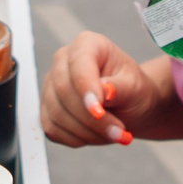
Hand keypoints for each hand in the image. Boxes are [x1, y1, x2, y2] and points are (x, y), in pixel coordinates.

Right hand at [41, 32, 158, 147]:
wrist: (129, 105)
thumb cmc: (132, 89)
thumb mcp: (135, 87)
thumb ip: (119, 88)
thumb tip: (105, 91)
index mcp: (86, 44)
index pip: (78, 64)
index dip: (86, 89)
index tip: (99, 112)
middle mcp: (62, 62)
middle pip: (63, 92)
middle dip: (92, 119)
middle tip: (119, 133)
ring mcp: (51, 86)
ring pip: (57, 115)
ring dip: (88, 133)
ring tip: (114, 134)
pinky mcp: (47, 110)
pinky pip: (53, 130)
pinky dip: (77, 139)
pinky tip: (97, 136)